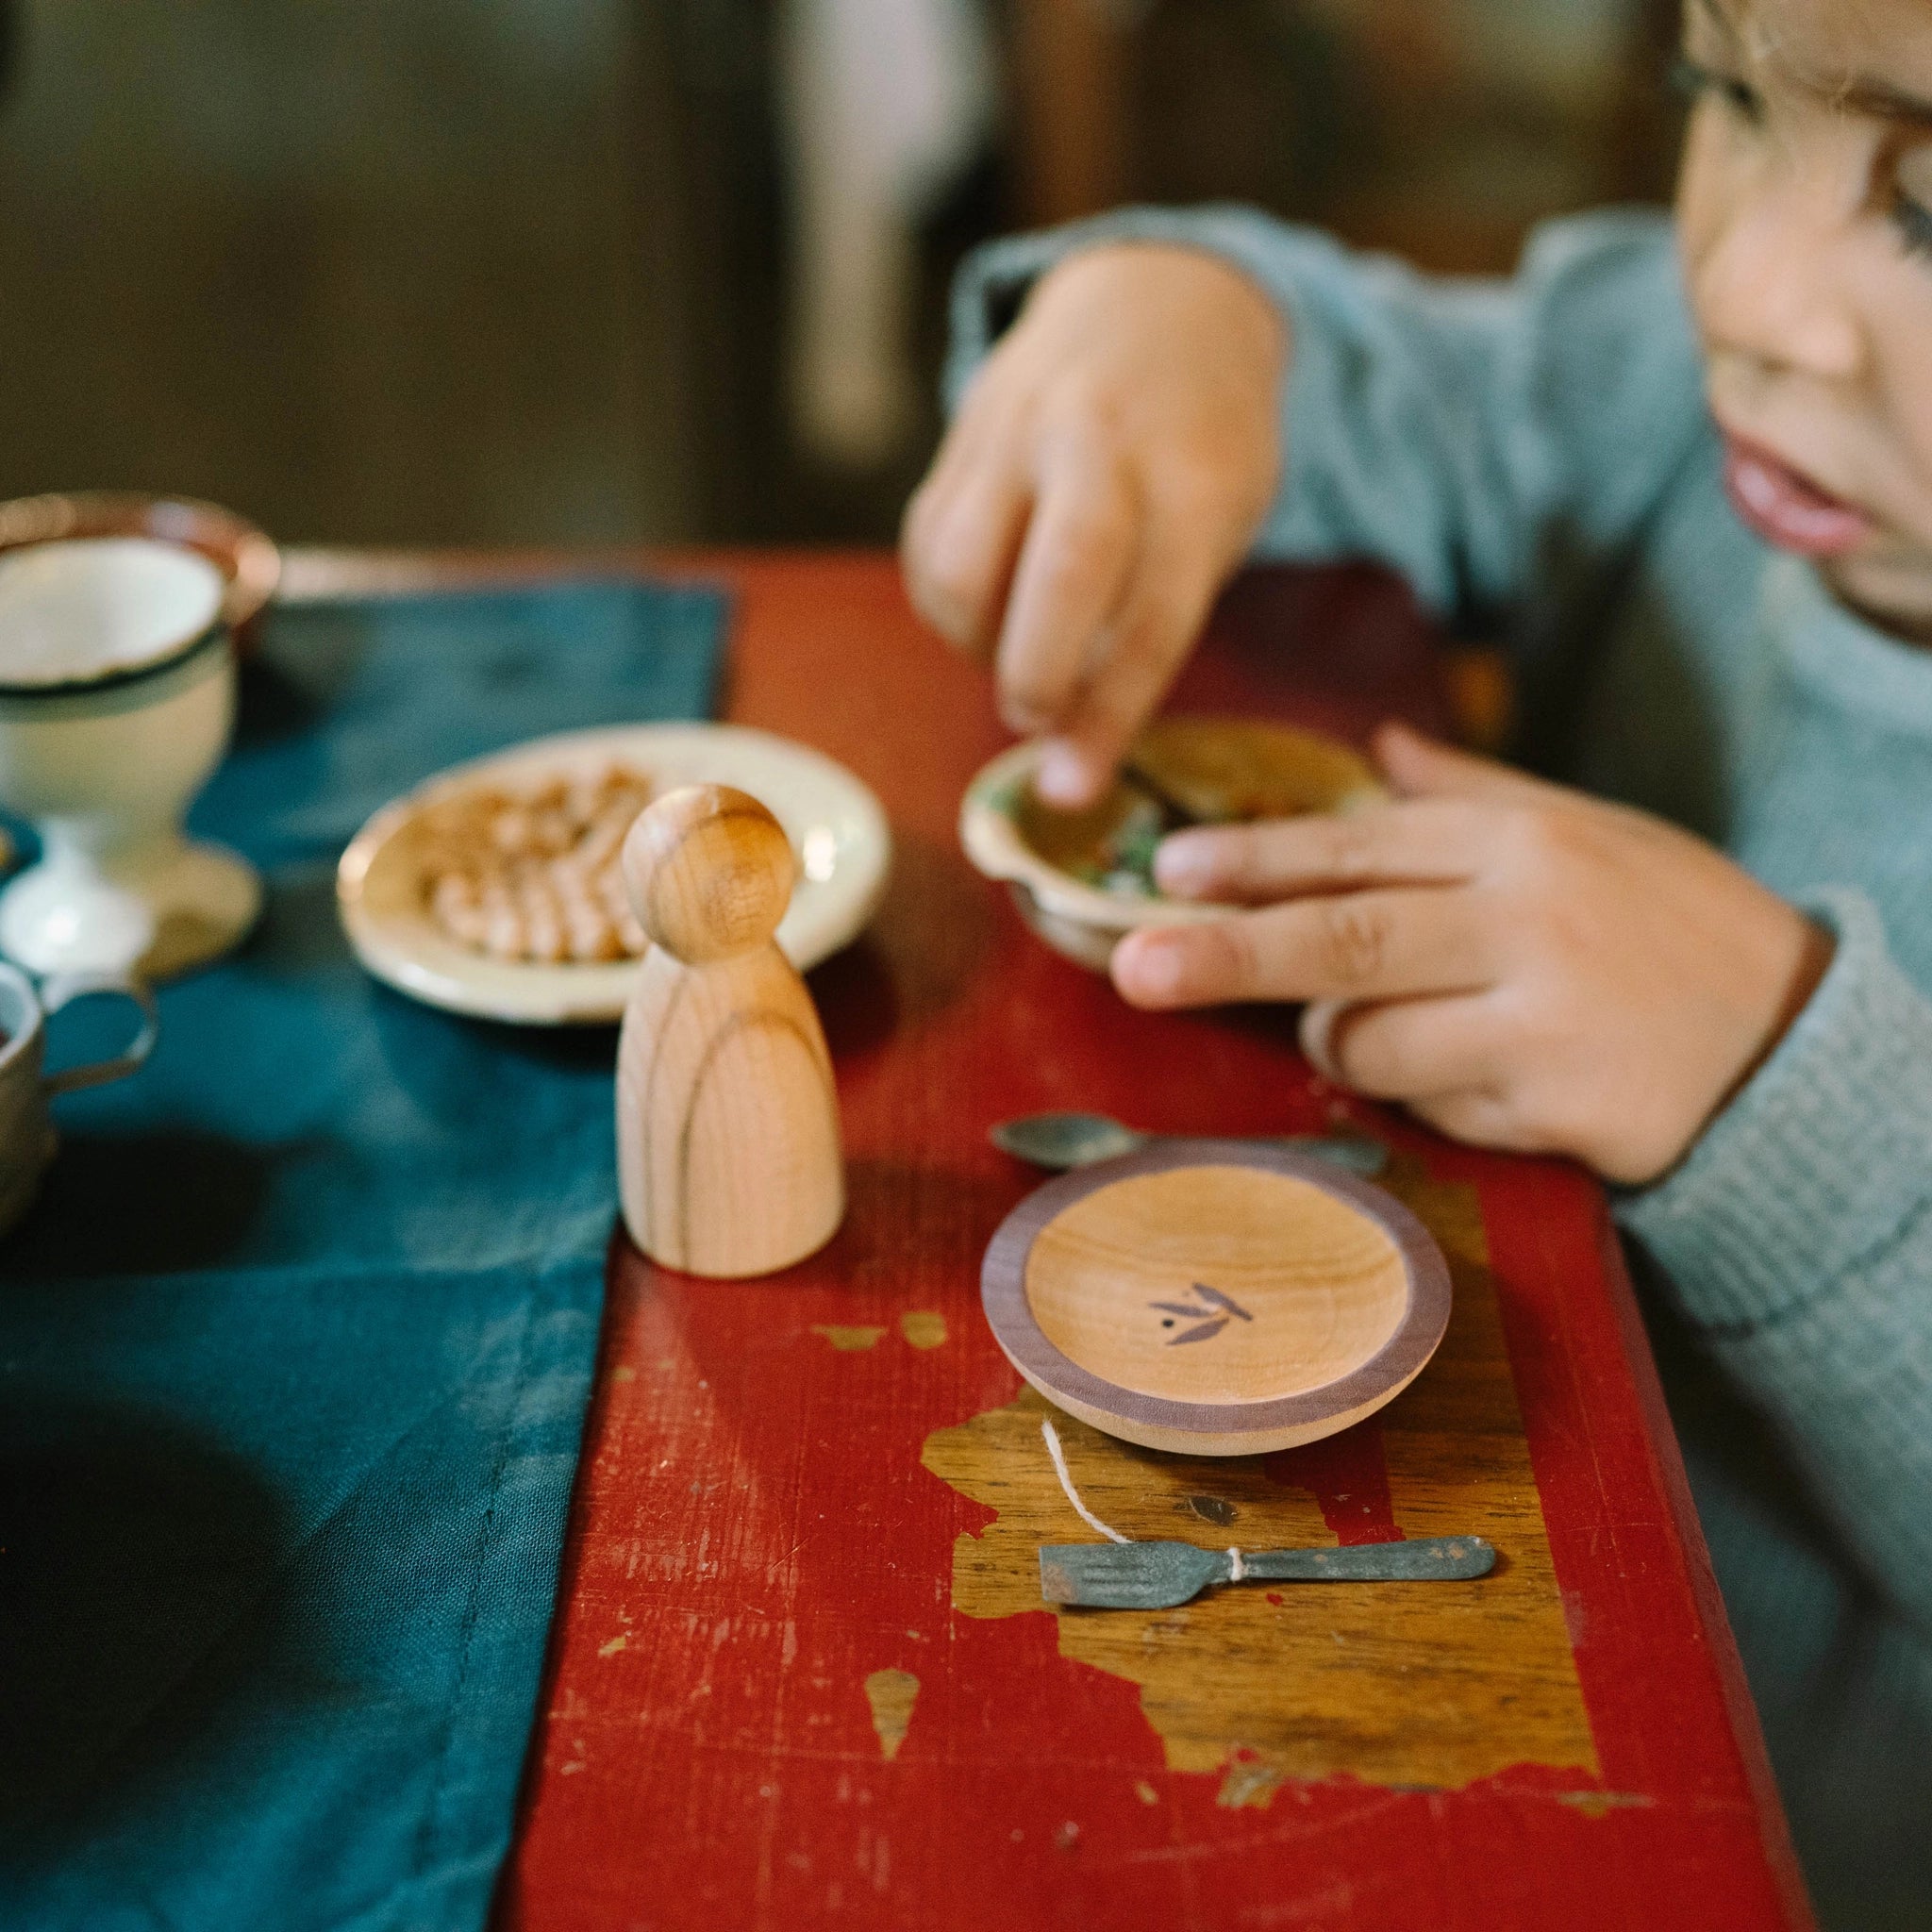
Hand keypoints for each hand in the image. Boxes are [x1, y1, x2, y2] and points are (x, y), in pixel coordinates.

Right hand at [901, 243, 1285, 807]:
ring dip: (975, 641)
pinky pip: (926, 543)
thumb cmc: (1201, 446)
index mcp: (1194, 479)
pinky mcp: (961, 434)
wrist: (1158, 301)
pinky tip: (987, 608)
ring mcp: (1022, 429)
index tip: (1071, 790)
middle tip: (1035, 715)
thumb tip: (1075, 739)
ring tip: (1012, 651)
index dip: (1108, 716)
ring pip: (961, 563)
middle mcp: (1104, 444)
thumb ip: (1158, 613)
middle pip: (1060, 575)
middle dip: (1035, 674)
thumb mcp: (1223, 517)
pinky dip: (945, 603)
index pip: (1153, 617)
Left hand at [1110, 725, 1832, 1183]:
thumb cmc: (1667, 925)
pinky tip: (1491, 1079)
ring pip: (1369, 1039)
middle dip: (1227, 953)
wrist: (1795, 1037)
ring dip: (1345, 1044)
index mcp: (1520, 841)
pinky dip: (1427, 1100)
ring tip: (1402, 1028)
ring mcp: (1541, 1015)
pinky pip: (1431, 1110)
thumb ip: (1471, 797)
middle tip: (1132, 967)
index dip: (1256, 860)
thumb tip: (1381, 743)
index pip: (1358, 845)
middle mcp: (1526, 918)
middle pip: (1344, 936)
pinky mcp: (1556, 1103)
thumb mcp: (1587, 833)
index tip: (1169, 870)